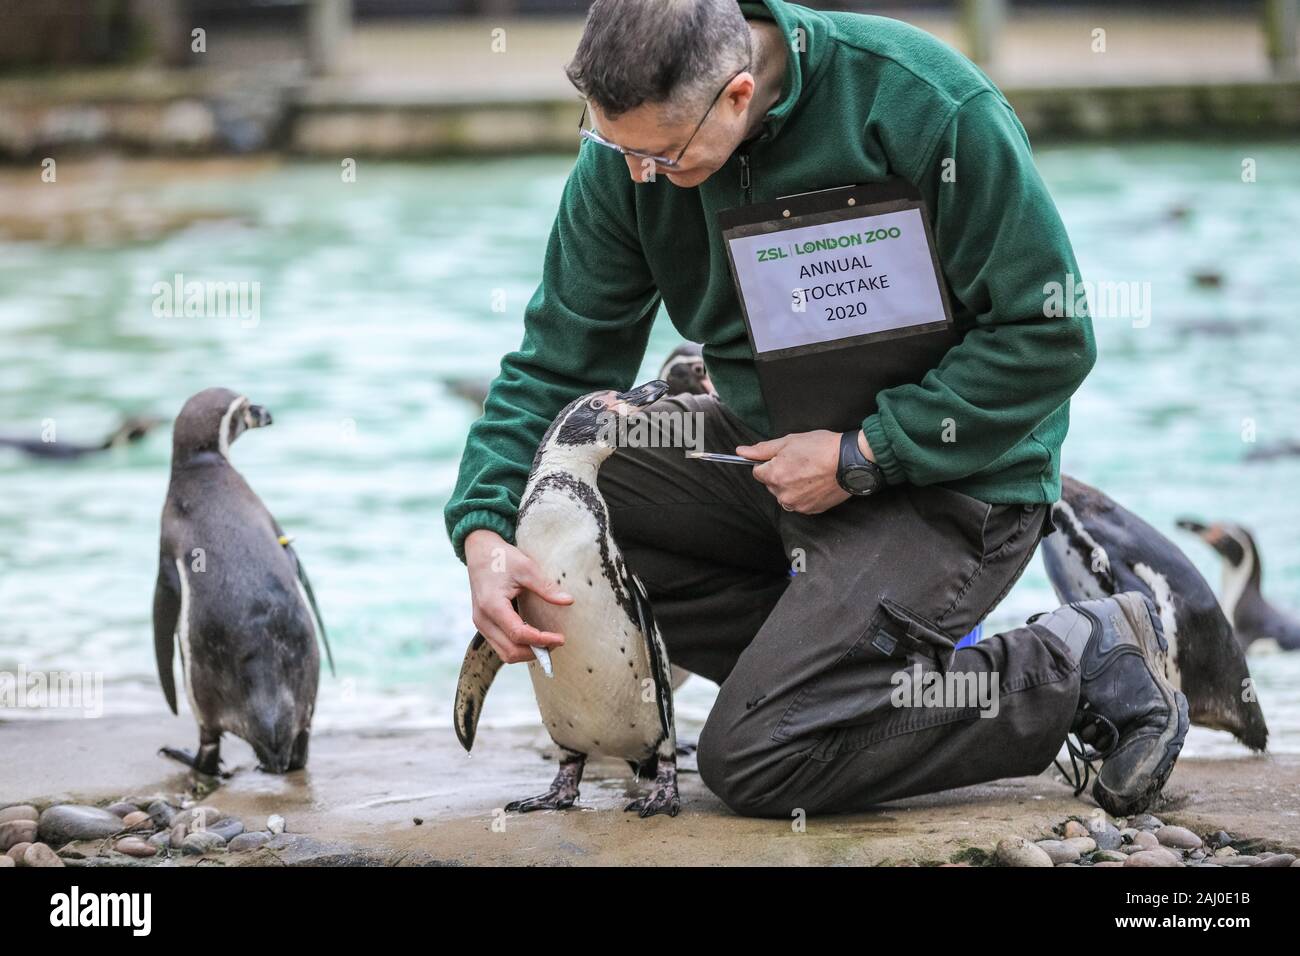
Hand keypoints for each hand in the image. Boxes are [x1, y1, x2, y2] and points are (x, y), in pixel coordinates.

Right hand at [464, 529, 572, 663]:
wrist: (480, 551)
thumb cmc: (502, 558)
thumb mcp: (526, 568)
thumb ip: (546, 587)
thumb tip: (569, 601)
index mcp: (492, 605)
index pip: (518, 634)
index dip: (541, 640)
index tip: (561, 638)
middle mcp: (482, 619)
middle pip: (510, 651)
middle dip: (535, 651)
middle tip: (556, 643)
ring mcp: (481, 623)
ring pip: (504, 653)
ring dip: (526, 653)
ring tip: (547, 643)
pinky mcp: (483, 624)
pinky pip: (500, 645)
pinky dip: (518, 647)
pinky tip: (534, 638)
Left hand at [738, 429, 858, 514]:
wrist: (851, 461)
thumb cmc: (821, 448)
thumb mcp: (789, 441)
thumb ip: (762, 449)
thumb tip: (740, 452)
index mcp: (774, 475)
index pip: (758, 472)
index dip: (769, 462)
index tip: (783, 457)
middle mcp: (783, 494)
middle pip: (771, 484)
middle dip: (780, 474)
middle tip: (800, 462)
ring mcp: (797, 504)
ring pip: (785, 495)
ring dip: (792, 486)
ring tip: (810, 472)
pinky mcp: (811, 510)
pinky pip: (799, 502)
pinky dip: (804, 494)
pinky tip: (816, 482)